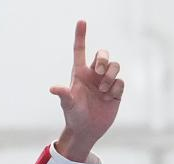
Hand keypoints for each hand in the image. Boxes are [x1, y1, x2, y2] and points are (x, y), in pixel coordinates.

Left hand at [49, 20, 123, 161]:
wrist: (86, 130)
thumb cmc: (74, 116)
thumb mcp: (68, 105)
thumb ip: (63, 95)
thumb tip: (53, 88)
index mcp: (79, 74)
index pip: (80, 51)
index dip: (81, 36)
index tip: (81, 21)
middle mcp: (93, 75)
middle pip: (103, 54)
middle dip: (104, 59)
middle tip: (99, 71)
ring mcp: (105, 82)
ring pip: (115, 66)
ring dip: (110, 77)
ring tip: (102, 92)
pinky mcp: (116, 91)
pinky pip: (121, 82)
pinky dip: (115, 88)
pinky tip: (108, 98)